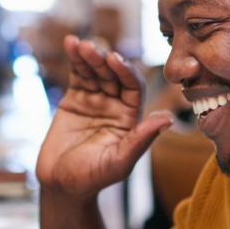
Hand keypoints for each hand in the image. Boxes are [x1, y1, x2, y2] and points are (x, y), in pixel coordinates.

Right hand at [36, 37, 173, 196]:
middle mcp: (116, 106)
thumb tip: (168, 118)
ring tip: (79, 44)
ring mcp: (95, 100)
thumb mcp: (119, 162)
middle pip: (113, 75)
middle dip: (103, 60)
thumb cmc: (92, 179)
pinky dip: (75, 59)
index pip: (133, 87)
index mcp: (130, 119)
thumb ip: (140, 140)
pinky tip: (71, 43)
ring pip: (95, 72)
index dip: (125, 72)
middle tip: (92, 49)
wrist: (61, 185)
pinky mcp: (75, 99)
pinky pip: (77, 75)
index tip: (114, 60)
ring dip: (89, 56)